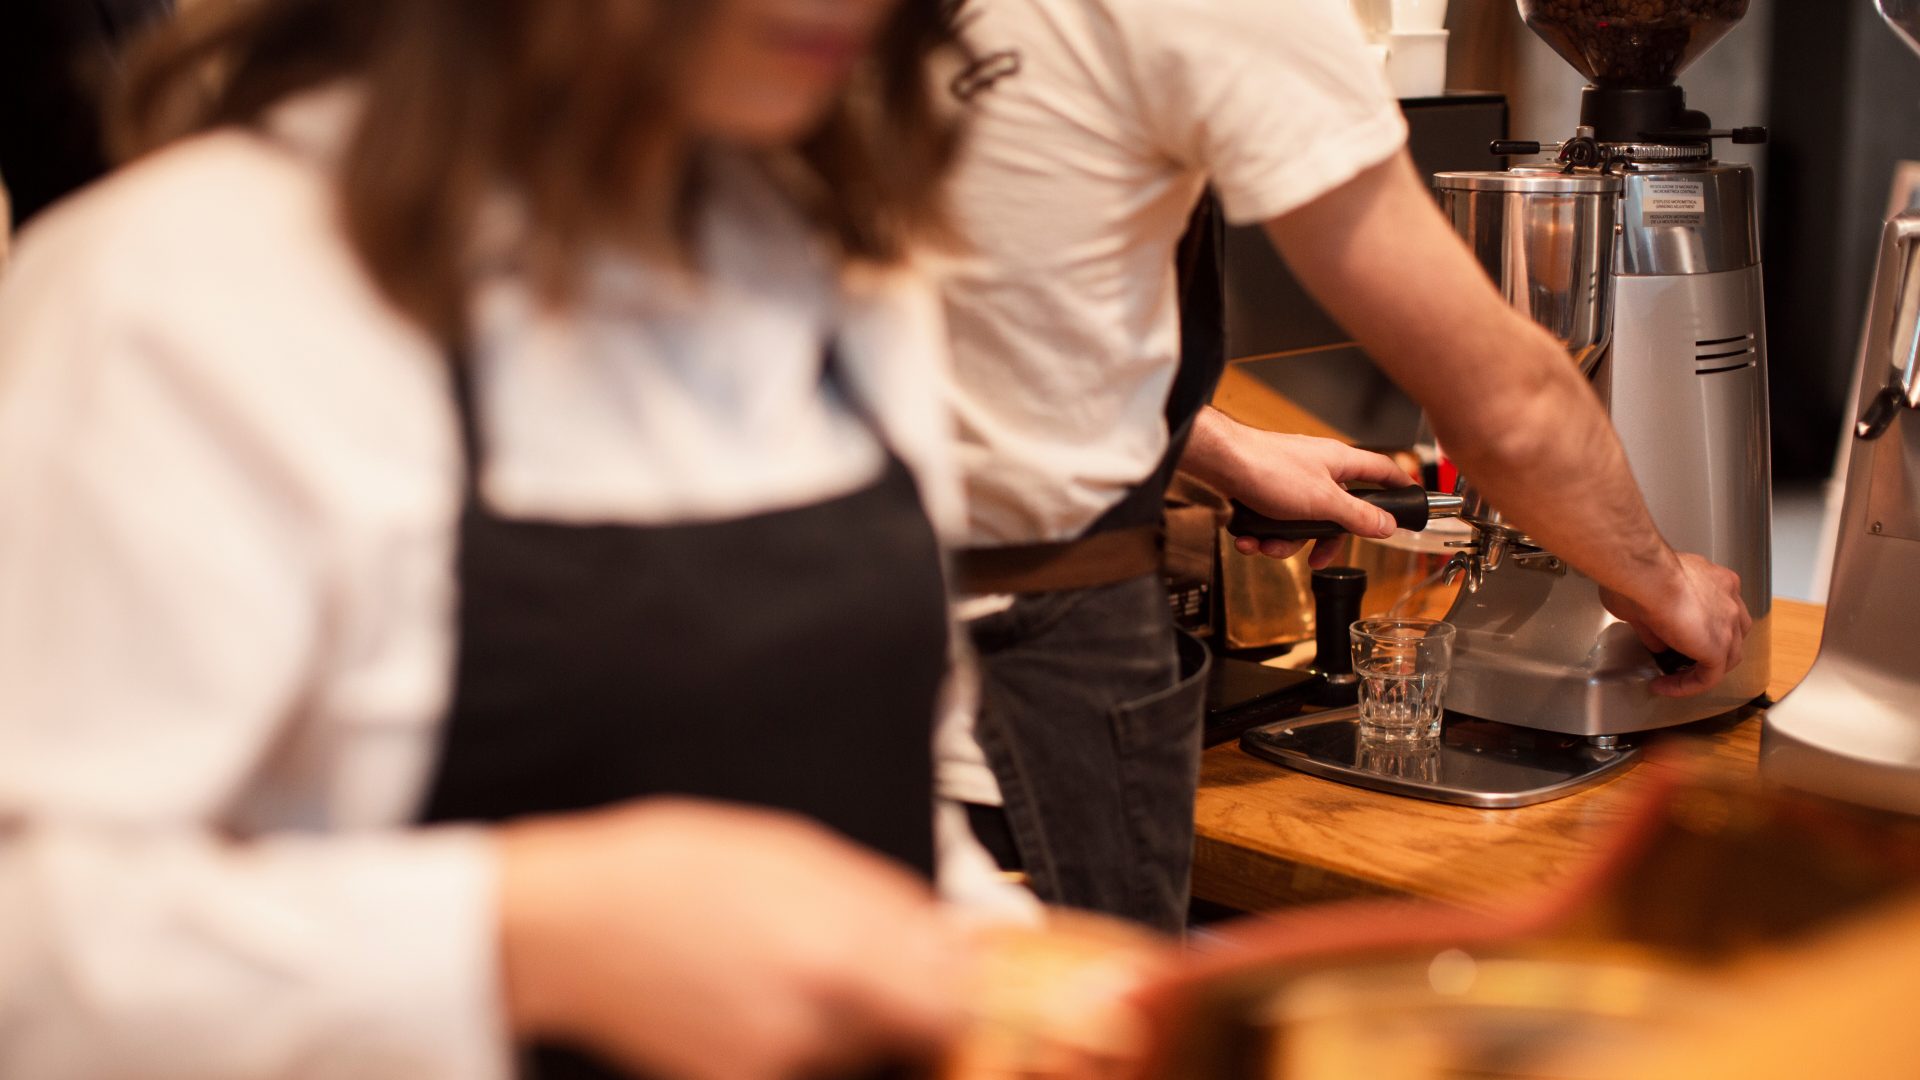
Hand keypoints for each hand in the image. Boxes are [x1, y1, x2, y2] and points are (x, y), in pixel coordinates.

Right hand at [497, 799, 963, 1079]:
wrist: (568, 927)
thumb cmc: (674, 870)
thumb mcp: (800, 854)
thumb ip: (892, 907)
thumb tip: (960, 941)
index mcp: (839, 957)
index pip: (957, 1010)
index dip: (968, 991)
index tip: (963, 969)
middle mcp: (814, 1027)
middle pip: (915, 1036)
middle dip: (912, 997)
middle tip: (880, 957)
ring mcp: (773, 1069)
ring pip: (862, 1054)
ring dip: (861, 1018)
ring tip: (804, 964)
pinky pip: (810, 1066)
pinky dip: (810, 1038)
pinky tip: (768, 991)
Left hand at [1181, 410, 1414, 567]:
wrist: (1219, 462)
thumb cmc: (1268, 469)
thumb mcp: (1322, 502)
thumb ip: (1357, 515)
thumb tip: (1387, 525)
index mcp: (1339, 462)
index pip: (1381, 471)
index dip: (1398, 485)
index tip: (1410, 500)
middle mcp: (1317, 469)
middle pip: (1337, 512)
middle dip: (1322, 540)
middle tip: (1316, 558)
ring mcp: (1291, 480)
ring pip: (1301, 523)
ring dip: (1284, 543)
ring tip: (1267, 546)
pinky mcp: (1266, 490)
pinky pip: (1275, 521)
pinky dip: (1262, 535)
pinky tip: (1250, 540)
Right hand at [1599, 552, 1752, 697]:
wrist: (1645, 575)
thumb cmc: (1639, 574)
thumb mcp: (1647, 596)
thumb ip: (1655, 624)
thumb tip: (1657, 643)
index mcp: (1716, 580)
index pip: (1718, 609)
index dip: (1700, 627)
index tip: (1675, 636)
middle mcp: (1729, 598)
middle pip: (1732, 633)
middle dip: (1709, 648)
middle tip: (1683, 659)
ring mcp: (1729, 623)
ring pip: (1727, 656)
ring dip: (1702, 670)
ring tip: (1676, 679)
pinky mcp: (1718, 647)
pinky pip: (1708, 677)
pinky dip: (1688, 685)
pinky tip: (1666, 687)